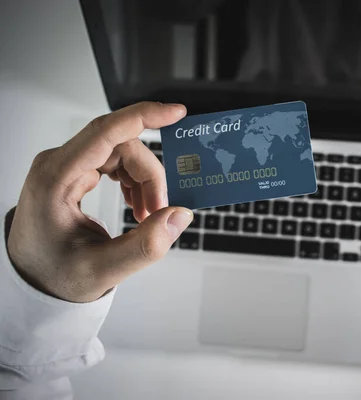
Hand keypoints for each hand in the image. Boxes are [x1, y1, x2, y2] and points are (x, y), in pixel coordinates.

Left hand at [6, 102, 193, 301]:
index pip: (104, 132)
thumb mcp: (102, 270)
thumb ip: (144, 246)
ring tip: (149, 214)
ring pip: (123, 153)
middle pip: (121, 146)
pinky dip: (135, 182)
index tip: (176, 112)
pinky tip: (138, 206)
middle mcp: (59, 164)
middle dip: (150, 175)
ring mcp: (67, 166)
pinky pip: (116, 162)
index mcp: (56, 179)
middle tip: (161, 211)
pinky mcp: (75, 172)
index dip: (143, 117)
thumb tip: (179, 215)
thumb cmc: (55, 274)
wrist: (32, 279)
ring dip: (145, 180)